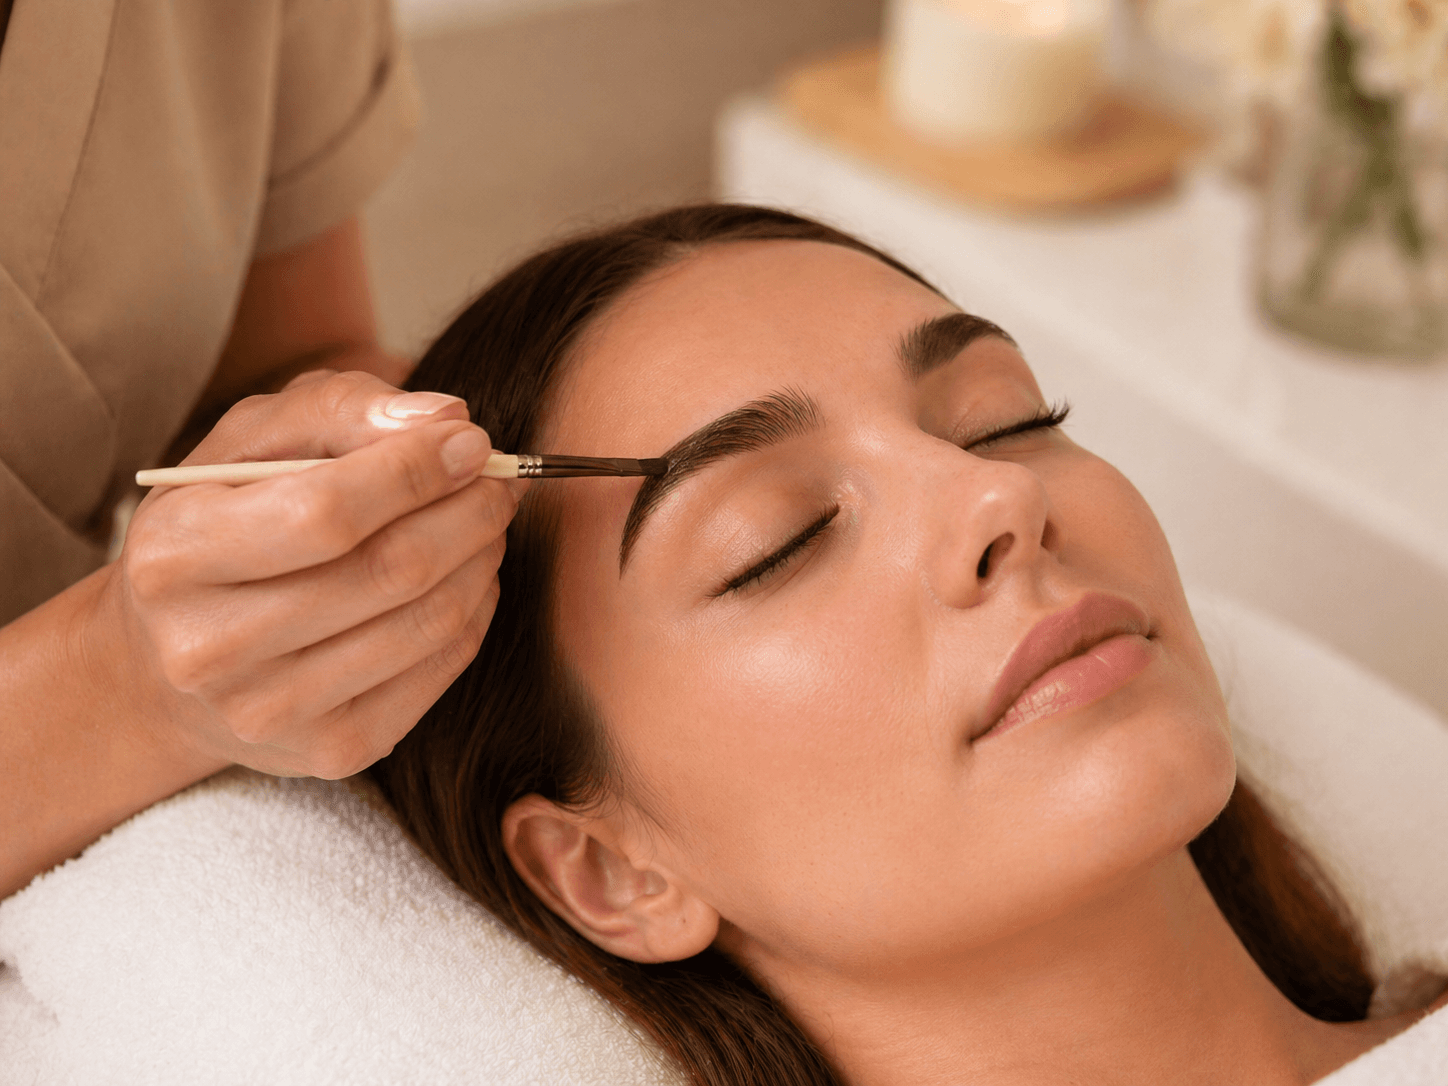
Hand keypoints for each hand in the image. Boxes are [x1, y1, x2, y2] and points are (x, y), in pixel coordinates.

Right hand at [99, 370, 522, 778]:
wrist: (171, 664)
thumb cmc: (224, 522)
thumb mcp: (251, 444)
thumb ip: (339, 410)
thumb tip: (446, 418)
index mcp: (175, 557)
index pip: (326, 512)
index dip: (416, 470)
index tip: (472, 440)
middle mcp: (209, 649)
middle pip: (390, 570)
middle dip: (468, 511)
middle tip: (498, 479)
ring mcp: (270, 712)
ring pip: (427, 622)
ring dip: (481, 558)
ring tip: (487, 519)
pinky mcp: (331, 751)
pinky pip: (440, 671)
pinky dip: (475, 611)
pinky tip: (469, 576)